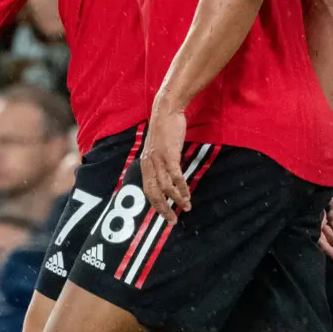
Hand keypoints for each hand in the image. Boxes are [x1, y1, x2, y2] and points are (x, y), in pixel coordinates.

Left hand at [140, 95, 190, 222]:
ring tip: (186, 207)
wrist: (166, 111)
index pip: (147, 189)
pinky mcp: (169, 154)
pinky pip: (175, 175)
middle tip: (172, 220)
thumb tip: (165, 178)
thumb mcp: (156, 148)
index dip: (155, 204)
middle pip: (153, 192)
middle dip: (163, 208)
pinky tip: (187, 194)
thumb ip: (158, 162)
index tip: (164, 214)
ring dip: (176, 199)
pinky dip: (181, 187)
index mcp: (145, 163)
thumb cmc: (164, 130)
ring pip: (165, 186)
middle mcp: (148, 163)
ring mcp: (158, 159)